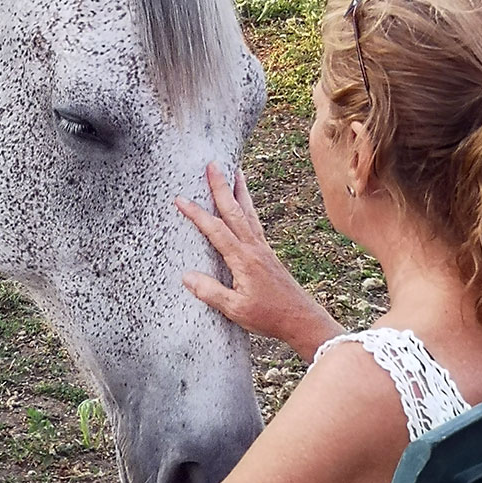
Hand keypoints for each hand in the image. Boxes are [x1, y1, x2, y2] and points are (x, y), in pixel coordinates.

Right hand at [176, 163, 340, 356]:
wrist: (301, 318)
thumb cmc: (268, 316)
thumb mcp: (235, 309)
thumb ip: (210, 292)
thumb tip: (186, 276)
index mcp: (243, 259)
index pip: (216, 230)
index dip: (196, 214)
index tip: (180, 199)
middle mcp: (254, 248)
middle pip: (234, 211)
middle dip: (221, 186)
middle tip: (212, 164)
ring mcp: (263, 248)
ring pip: (248, 213)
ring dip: (239, 191)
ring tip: (235, 171)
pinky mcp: (268, 253)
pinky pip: (255, 223)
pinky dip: (248, 207)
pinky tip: (245, 204)